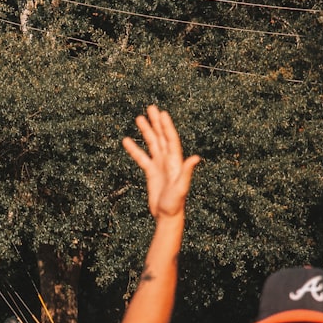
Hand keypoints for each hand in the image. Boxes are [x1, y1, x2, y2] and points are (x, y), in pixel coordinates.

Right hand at [122, 105, 199, 220]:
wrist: (167, 215)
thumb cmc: (175, 203)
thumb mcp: (181, 187)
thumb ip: (186, 172)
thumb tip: (196, 158)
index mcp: (176, 162)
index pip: (171, 139)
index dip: (167, 126)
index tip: (162, 113)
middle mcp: (168, 160)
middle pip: (161, 137)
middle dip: (156, 123)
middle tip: (151, 107)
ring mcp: (159, 165)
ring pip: (152, 144)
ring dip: (146, 131)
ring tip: (139, 118)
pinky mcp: (151, 172)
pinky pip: (142, 157)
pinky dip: (134, 149)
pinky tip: (126, 140)